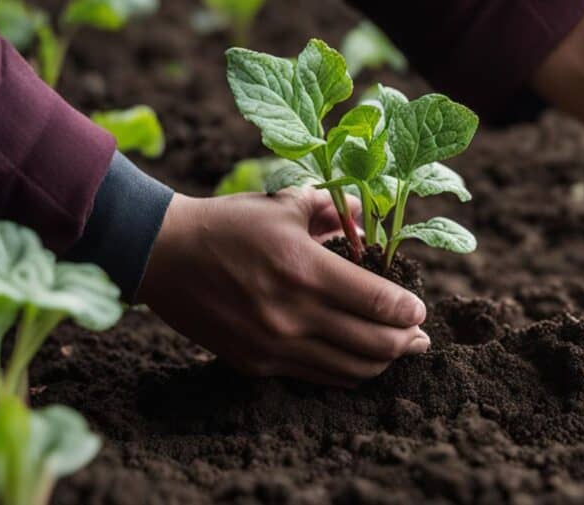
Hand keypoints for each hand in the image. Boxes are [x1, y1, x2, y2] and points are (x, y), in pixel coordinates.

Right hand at [138, 188, 430, 386]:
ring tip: (396, 351)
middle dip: (407, 342)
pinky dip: (346, 372)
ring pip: (350, 369)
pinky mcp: (257, 364)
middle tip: (420, 336)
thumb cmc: (229, 224)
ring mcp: (275, 344)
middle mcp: (293, 314)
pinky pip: (317, 377)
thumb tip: (368, 218)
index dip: (409, 311)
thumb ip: (332, 207)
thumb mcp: (284, 205)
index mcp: (305, 269)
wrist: (164, 255)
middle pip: (375, 343)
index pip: (379, 302)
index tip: (420, 310)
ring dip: (382, 362)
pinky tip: (358, 361)